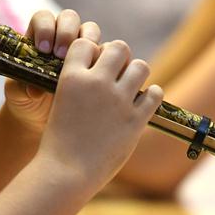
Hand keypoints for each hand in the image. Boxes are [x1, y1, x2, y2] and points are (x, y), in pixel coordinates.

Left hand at [4, 9, 100, 133]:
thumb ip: (21, 88)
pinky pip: (107, 51)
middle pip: (69, 18)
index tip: (43, 48)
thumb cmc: (25, 99)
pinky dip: (104, 57)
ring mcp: (81, 48)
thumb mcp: (17, 94)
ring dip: (88, 40)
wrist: (42, 118)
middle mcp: (61, 37)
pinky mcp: (97, 62)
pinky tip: (98, 73)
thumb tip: (34, 90)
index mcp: (38, 36)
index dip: (45, 28)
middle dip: (67, 32)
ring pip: (91, 29)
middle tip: (60, 55)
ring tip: (82, 63)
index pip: (43, 18)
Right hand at [37, 38, 162, 192]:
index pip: (86, 42)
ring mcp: (117, 101)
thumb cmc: (59, 139)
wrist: (66, 172)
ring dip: (137, 73)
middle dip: (119, 57)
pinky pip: (155, 94)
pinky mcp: (135, 120)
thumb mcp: (60, 101)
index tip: (93, 63)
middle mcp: (95, 83)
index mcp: (71, 77)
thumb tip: (99, 67)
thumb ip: (78, 82)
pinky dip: (152, 95)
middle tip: (117, 72)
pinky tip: (142, 103)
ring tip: (131, 86)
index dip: (92, 50)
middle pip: (118, 47)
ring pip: (140, 66)